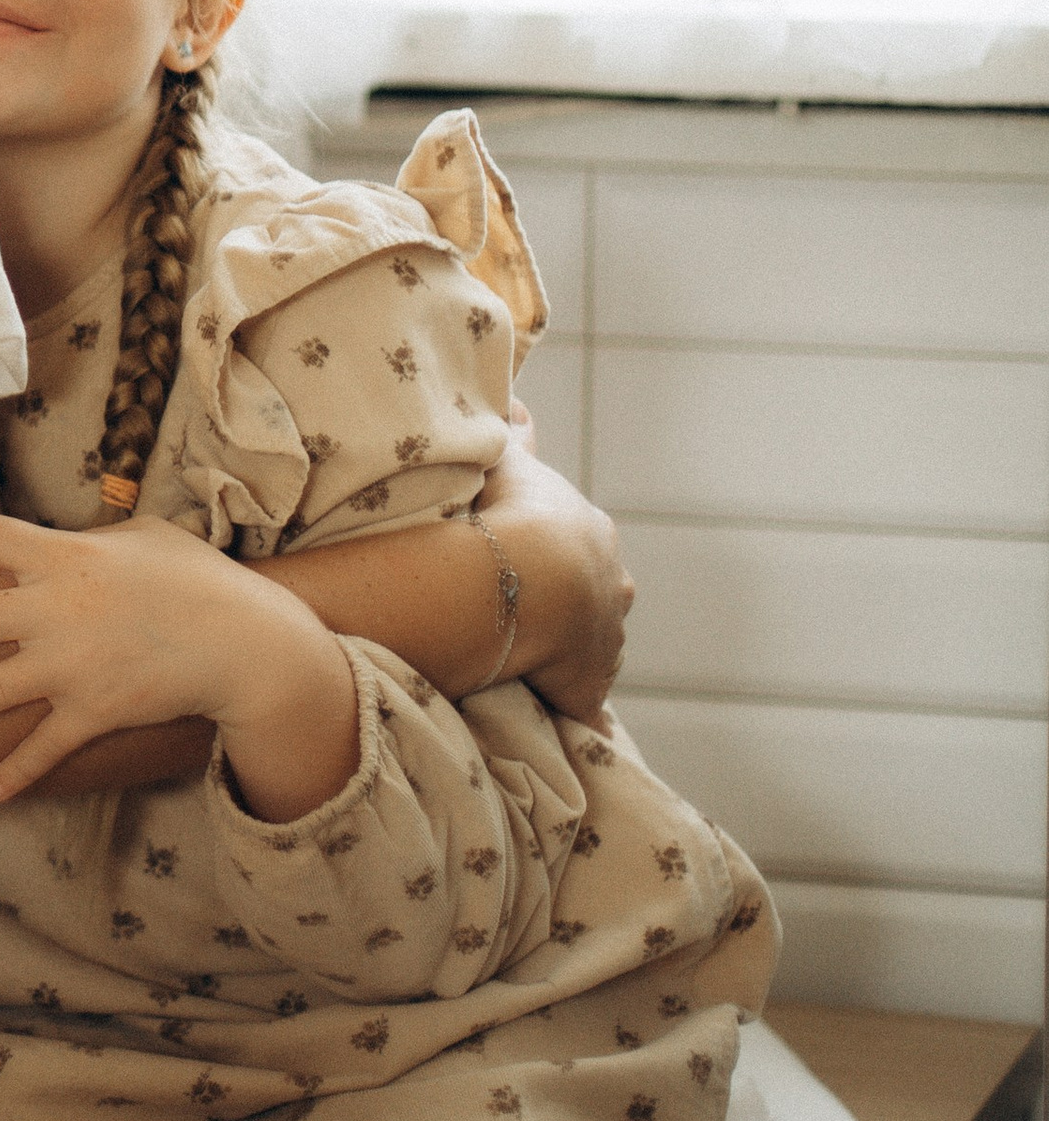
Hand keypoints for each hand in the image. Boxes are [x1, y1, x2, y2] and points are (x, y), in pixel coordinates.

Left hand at [0, 495, 284, 802]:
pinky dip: (18, 769)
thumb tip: (63, 545)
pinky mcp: (93, 712)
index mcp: (63, 557)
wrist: (243, 643)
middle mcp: (55, 612)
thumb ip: (90, 540)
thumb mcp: (142, 536)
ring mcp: (71, 668)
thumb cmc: (194, 576)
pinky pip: (45, 746)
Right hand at [479, 424, 632, 725]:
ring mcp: (605, 637)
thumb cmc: (510, 511)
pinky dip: (572, 708)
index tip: (527, 560)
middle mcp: (612, 584)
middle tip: (527, 611)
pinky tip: (557, 720)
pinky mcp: (588, 685)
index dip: (554, 552)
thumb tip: (516, 400)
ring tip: (528, 659)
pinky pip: (581, 702)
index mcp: (593, 532)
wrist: (522, 572)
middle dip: (572, 603)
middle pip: (598, 596)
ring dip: (569, 653)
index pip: (582, 544)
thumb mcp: (508, 462)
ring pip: (594, 646)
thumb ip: (513, 433)